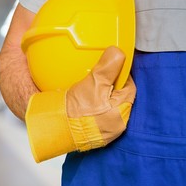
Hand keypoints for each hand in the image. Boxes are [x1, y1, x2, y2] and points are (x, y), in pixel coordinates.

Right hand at [25, 46, 135, 161]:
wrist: (55, 127)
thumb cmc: (76, 110)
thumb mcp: (93, 84)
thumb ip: (108, 68)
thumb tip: (118, 52)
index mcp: (122, 112)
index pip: (129, 87)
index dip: (121, 74)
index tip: (110, 66)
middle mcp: (118, 124)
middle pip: (119, 96)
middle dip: (110, 85)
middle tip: (97, 77)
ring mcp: (106, 130)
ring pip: (109, 105)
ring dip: (101, 95)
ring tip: (89, 87)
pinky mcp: (94, 133)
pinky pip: (99, 114)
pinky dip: (94, 105)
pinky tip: (84, 100)